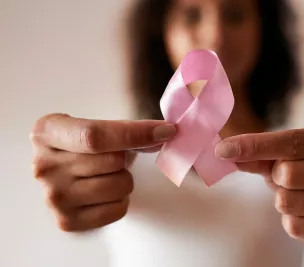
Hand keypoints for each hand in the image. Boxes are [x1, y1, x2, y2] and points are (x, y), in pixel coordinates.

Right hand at [31, 114, 175, 231]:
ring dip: (124, 179)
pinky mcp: (67, 221)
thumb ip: (128, 129)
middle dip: (126, 158)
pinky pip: (118, 209)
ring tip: (107, 175)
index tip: (166, 131)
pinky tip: (105, 194)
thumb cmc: (85, 146)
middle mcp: (43, 166)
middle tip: (114, 158)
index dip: (135, 133)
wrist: (65, 172)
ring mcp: (53, 197)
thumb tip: (166, 133)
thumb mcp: (95, 126)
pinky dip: (121, 200)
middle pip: (113, 161)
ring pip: (119, 185)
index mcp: (47, 132)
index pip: (95, 135)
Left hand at [215, 125, 303, 247]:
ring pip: (287, 201)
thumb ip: (259, 151)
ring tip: (299, 193)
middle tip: (288, 177)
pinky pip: (294, 227)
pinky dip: (291, 220)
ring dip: (283, 199)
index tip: (223, 150)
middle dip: (277, 176)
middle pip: (288, 174)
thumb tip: (225, 151)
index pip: (292, 141)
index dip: (254, 146)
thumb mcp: (288, 151)